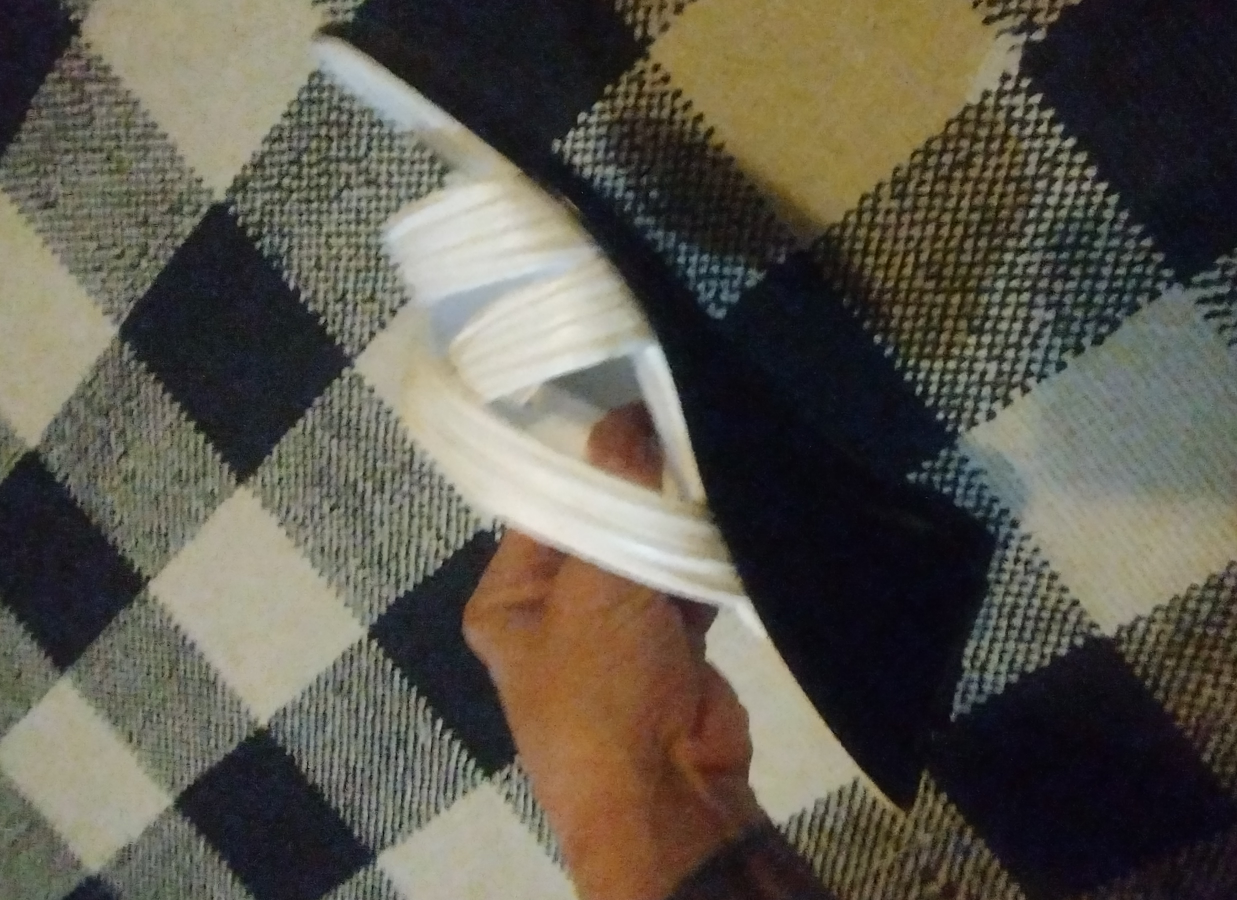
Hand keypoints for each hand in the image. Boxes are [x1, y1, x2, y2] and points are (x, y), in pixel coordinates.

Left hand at [463, 404, 766, 899]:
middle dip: (642, 492)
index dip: (589, 459)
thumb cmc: (601, 691)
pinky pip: (685, 585)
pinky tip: (729, 519)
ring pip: (647, 555)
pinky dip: (705, 563)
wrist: (665, 795)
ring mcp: (615, 632)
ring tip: (713, 468)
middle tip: (683, 428)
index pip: (545, 506)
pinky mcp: (671, 647)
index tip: (636, 402)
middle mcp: (554, 611)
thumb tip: (627, 415)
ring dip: (678, 528)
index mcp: (508, 600)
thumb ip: (616, 499)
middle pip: (600, 528)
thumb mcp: (597, 588)